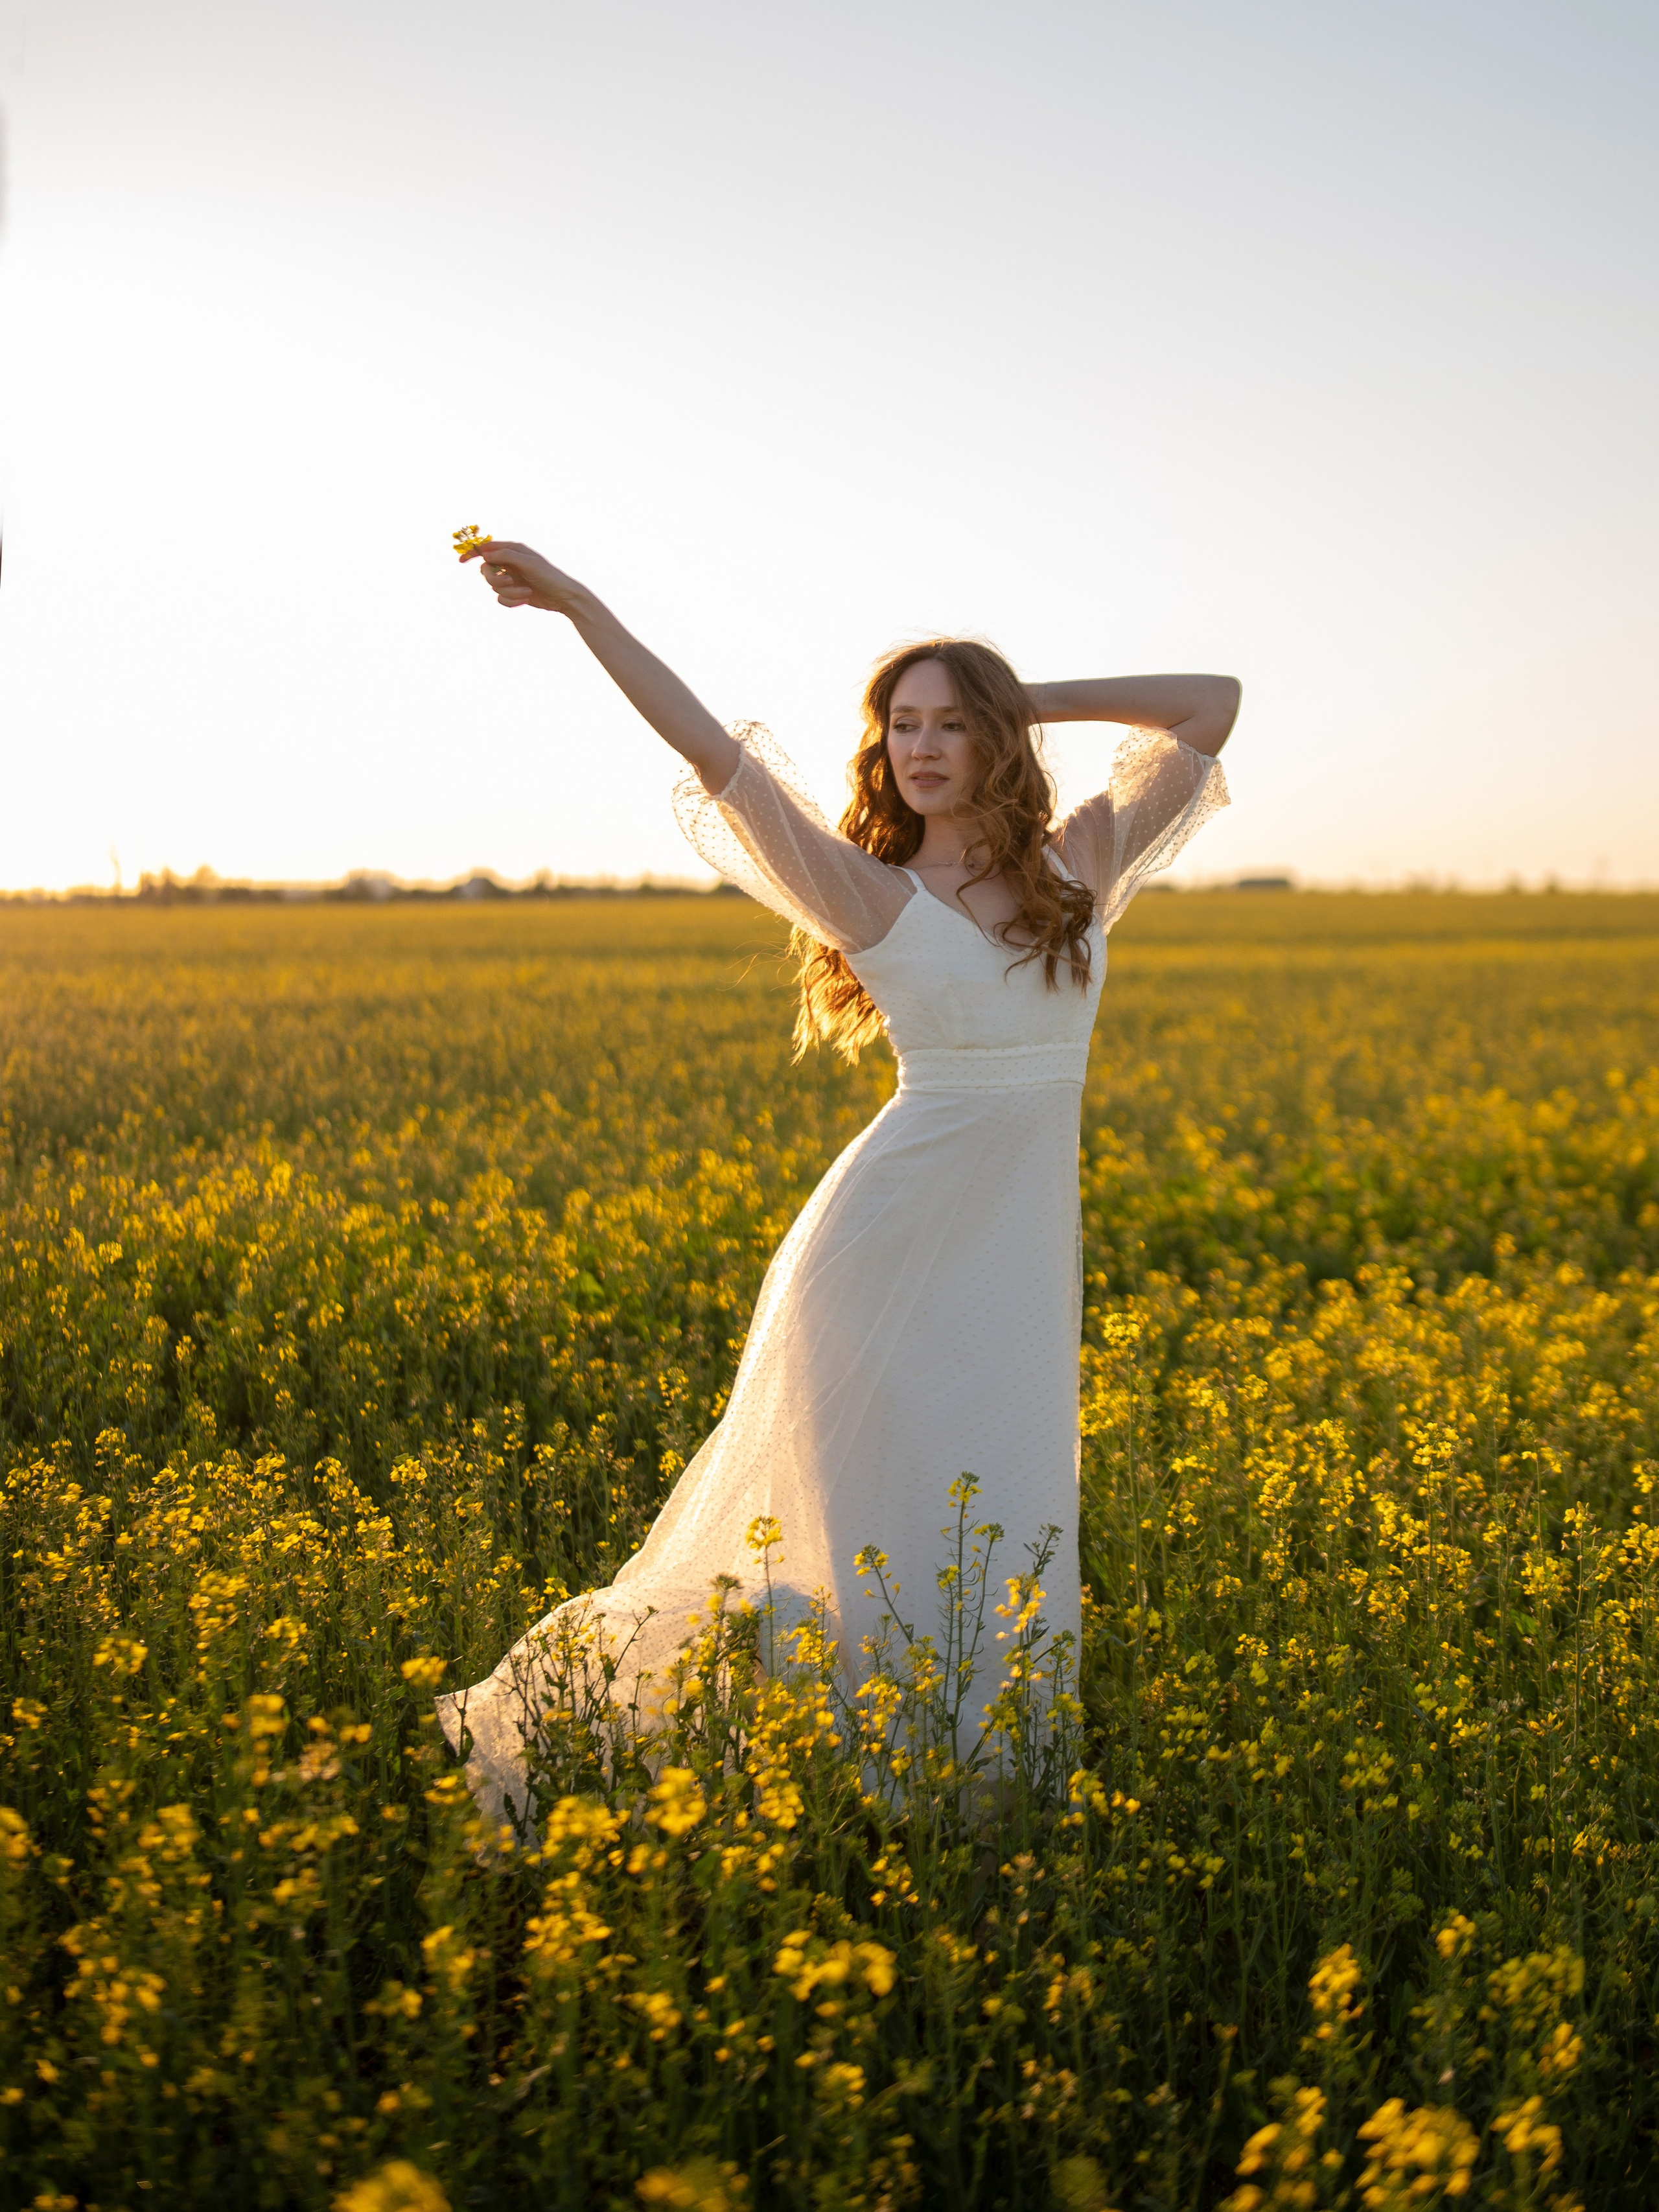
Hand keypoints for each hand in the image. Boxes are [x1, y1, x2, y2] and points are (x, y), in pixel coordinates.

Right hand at [462, 539, 589, 617]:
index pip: (487, 549)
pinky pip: (501, 599)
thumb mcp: (528, 563)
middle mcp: (510, 564)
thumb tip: (485, 554)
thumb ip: (506, 556)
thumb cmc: (549, 576)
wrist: (563, 598)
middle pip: (486, 571)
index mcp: (513, 551)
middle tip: (509, 581)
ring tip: (526, 593)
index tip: (462, 561)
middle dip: (495, 579)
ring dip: (509, 592)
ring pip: (494, 587)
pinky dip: (512, 601)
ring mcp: (511, 579)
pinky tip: (526, 600)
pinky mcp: (513, 594)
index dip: (473, 554)